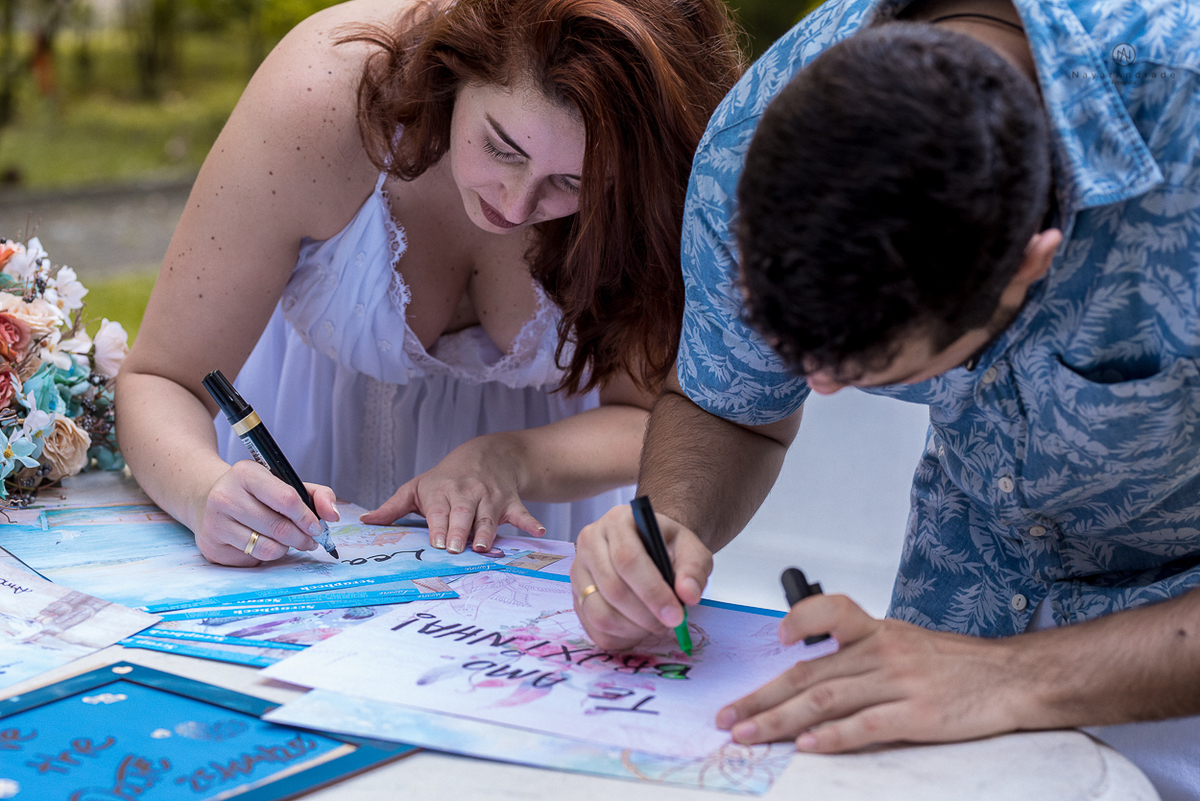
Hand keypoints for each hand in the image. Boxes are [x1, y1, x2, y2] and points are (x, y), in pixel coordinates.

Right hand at [196, 460, 337, 565]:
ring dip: (285, 549)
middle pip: (278, 528)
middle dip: (302, 538)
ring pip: (266, 548)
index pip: (286, 499)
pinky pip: (251, 560)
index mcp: (246, 473)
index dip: (307, 517)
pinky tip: (262, 543)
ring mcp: (214, 523)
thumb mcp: (287, 483)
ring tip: (286, 541)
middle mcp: (225, 496)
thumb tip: (332, 516)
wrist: (211, 499)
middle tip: (309, 540)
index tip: (316, 527)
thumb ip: (318, 494)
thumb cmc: (258, 493)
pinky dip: (265, 556)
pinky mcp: (211, 546)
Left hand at [359, 433, 544, 553]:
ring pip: (489, 516)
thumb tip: (366, 522)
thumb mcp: (418, 487)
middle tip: (458, 548)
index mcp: (441, 493)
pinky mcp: (510, 501)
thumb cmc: (447, 478)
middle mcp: (466, 494)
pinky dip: (530, 521)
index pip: (438, 511)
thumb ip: (393, 507)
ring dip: (488, 530)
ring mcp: (490, 498)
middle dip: (460, 530)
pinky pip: (521, 512)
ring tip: (484, 545)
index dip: (439, 526)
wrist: (488, 454)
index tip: (438, 543)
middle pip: (463, 514)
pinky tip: (538, 531)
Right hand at [572, 504, 712, 650]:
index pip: (628, 559)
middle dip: (646, 615)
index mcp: (618, 521)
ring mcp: (578, 570)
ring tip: (655, 625)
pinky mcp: (575, 596)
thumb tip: (688, 596)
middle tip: (670, 625)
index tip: (676, 616)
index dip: (653, 592)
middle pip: (612, 588)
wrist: (651, 547)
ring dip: (632, 629)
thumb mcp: (691, 549)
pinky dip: (620, 638)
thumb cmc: (668, 547)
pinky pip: (593, 629)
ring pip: (599, 613)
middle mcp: (590, 542)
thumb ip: (693, 570)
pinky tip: (639, 629)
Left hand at [716, 594, 1025, 752]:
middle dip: (763, 697)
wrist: (1013, 678)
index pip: (830, 616)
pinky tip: (808, 746)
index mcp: (877, 633)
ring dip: (782, 721)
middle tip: (729, 716)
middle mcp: (882, 653)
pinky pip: (867, 725)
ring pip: (827, 700)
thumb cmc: (958, 665)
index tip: (775, 640)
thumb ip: (863, 654)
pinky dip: (834, 736)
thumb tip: (815, 677)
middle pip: (811, 673)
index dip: (799, 623)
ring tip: (750, 735)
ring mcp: (900, 682)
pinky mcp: (918, 713)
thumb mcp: (907, 642)